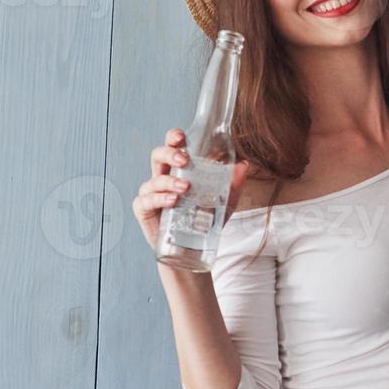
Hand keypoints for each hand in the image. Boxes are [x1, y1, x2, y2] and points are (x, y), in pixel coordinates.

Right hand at [134, 128, 251, 251]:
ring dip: (169, 181)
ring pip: (154, 180)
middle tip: (184, 160)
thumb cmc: (202, 221)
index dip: (173, 138)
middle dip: (169, 153)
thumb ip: (233, 184)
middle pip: (158, 156)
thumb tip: (244, 165)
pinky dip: (159, 199)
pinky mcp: (144, 210)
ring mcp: (151, 193)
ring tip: (185, 188)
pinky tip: (173, 201)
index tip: (182, 137)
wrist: (190, 251)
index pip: (172, 147)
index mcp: (177, 170)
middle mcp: (161, 178)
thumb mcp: (223, 202)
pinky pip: (147, 200)